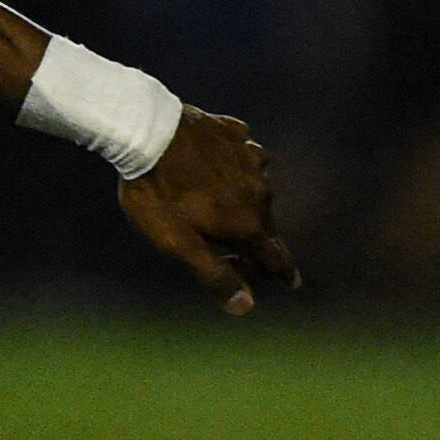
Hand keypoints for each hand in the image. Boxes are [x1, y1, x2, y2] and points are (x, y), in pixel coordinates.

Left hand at [119, 110, 296, 314]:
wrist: (146, 132)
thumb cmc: (159, 195)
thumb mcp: (180, 244)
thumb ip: (215, 275)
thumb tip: (246, 307)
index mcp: (249, 223)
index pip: (276, 257)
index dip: (282, 273)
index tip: (292, 283)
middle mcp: (259, 191)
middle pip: (265, 225)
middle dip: (252, 241)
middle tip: (231, 254)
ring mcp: (249, 158)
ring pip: (255, 188)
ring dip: (243, 203)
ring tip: (218, 209)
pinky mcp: (234, 134)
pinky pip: (244, 154)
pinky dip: (235, 166)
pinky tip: (218, 166)